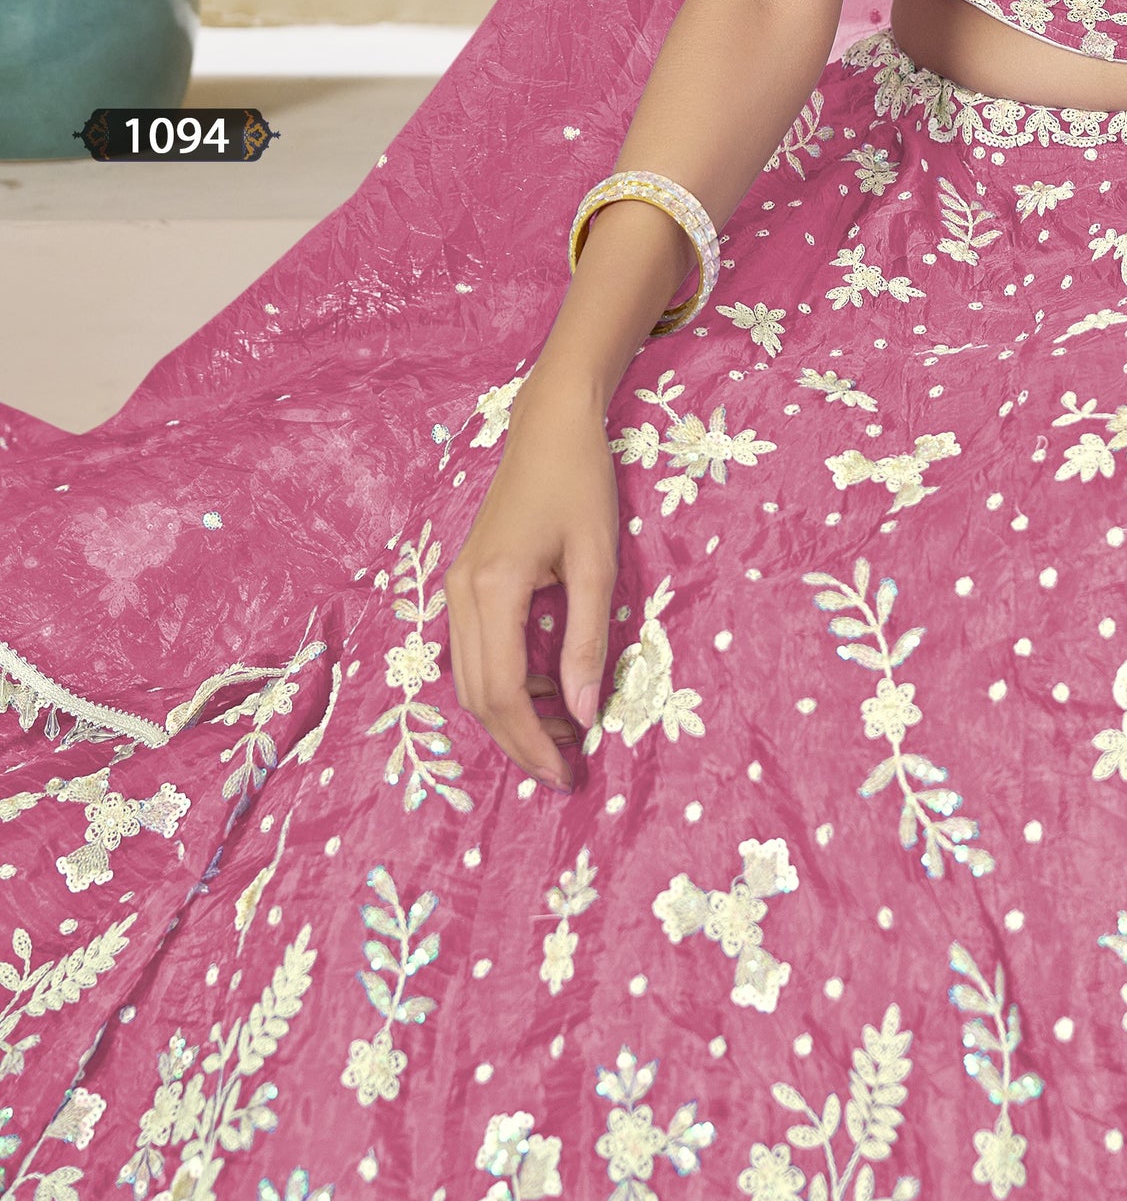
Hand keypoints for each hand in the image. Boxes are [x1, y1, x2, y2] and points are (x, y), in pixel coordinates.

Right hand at [447, 367, 618, 790]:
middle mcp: (460, 594)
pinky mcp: (462, 583)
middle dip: (519, 742)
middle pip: (478, 698)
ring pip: (470, 680)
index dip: (533, 742)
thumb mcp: (596, 562)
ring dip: (510, 716)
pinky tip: (548, 686)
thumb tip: (584, 715)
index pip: (505, 693)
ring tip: (564, 730)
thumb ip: (587, 640)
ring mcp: (454, 588)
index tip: (569, 773)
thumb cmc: (581, 484)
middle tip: (566, 769)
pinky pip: (473, 653)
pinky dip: (504, 683)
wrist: (548, 427)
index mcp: (493, 588)